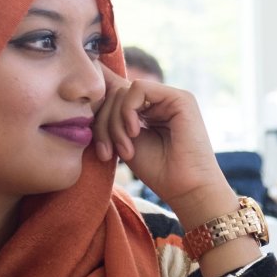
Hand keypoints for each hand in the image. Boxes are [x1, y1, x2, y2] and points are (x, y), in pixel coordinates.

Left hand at [92, 69, 229, 223]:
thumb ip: (112, 119)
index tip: (102, 150)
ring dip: (115, 123)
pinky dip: (128, 110)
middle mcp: (159, 101)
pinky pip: (138, 88)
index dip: (99, 118)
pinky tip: (134, 133)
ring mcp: (170, 97)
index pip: (112, 97)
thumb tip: (90, 95)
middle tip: (109, 152)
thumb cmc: (157, 171)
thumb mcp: (124, 141)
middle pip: (114, 94)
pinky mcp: (180, 97)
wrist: (185, 188)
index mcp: (147, 110)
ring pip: (123, 92)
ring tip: (125, 150)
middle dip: (104, 124)